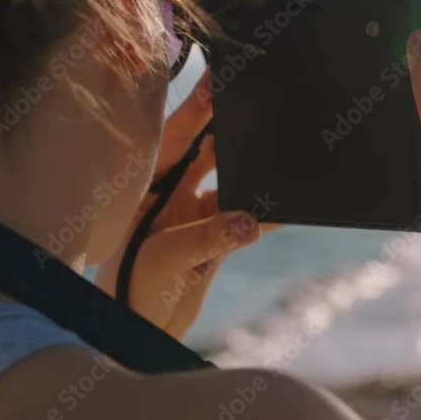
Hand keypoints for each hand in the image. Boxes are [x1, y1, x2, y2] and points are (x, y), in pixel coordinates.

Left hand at [96, 72, 263, 338]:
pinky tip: (291, 205)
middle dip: (232, 128)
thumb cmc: (129, 295)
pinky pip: (247, 217)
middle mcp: (170, 193)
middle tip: (262, 99)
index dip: (196, 110)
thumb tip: (249, 222)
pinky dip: (268, 213)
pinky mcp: (214, 240)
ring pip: (231, 181)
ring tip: (281, 151)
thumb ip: (204, 239)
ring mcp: (193, 214)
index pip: (172, 137)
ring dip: (254, 171)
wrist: (137, 337)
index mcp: (145, 186)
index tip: (221, 82)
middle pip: (206, 150)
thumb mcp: (161, 262)